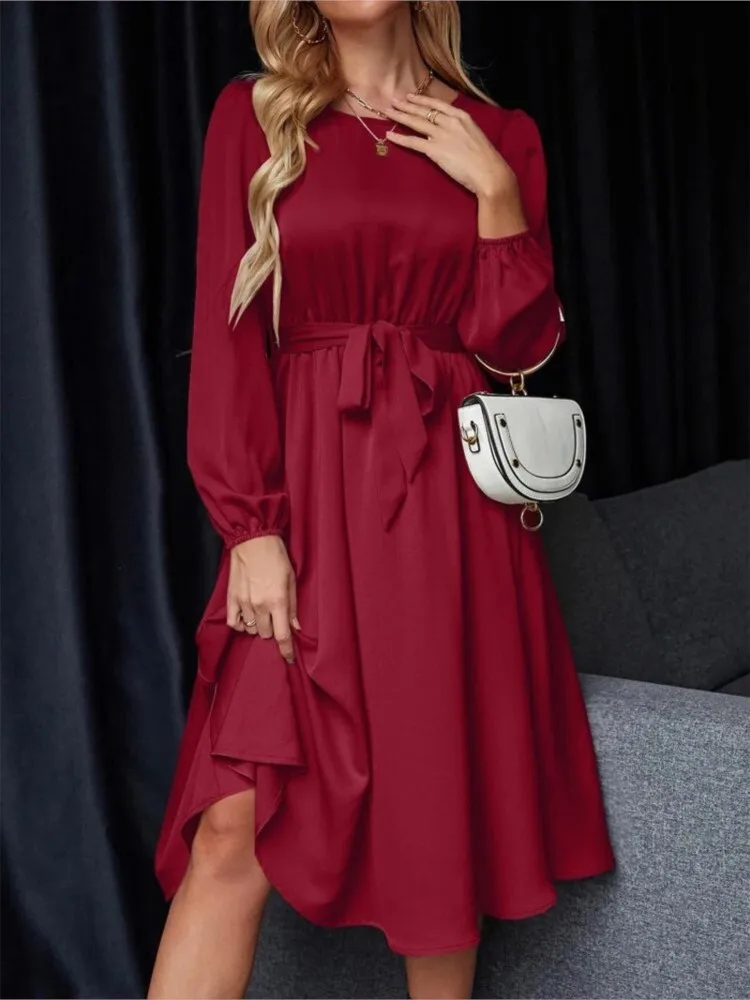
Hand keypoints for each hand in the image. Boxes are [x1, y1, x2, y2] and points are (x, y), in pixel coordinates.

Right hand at [227, 534, 299, 664]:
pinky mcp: (231, 598)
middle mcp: (259, 606)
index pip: (282, 636)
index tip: (290, 659)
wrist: (253, 540)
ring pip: (250, 630)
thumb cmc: (277, 557)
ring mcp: (243, 603)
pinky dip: (240, 624)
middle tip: (276, 619)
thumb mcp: (292, 580)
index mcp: (278, 602)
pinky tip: (246, 618)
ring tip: (262, 614)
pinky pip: (233, 622)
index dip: (287, 651)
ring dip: (258, 626)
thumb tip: (296, 627)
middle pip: (265, 634)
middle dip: (273, 631)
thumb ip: (293, 606)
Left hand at [385, 93, 522, 207]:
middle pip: (424, 111)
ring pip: (416, 123)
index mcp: (462, 117)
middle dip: (407, 105)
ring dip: (400, 116)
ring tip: (388, 112)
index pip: (437, 104)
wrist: (489, 173)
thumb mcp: (475, 136)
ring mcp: (442, 135)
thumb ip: (461, 130)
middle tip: (393, 101)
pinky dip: (400, 138)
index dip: (422, 100)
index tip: (410, 96)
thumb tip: (451, 132)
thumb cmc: (485, 159)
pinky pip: (413, 142)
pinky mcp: (435, 150)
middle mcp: (450, 122)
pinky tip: (390, 135)